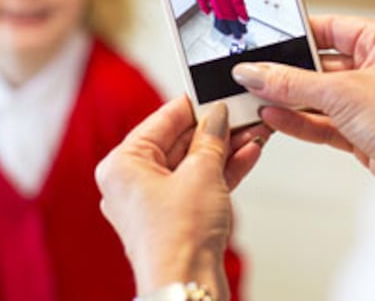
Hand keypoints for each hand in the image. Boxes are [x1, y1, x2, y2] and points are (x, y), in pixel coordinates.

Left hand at [95, 97, 270, 298]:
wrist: (187, 285)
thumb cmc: (178, 239)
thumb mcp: (202, 172)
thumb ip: (211, 138)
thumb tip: (218, 116)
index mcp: (122, 165)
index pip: (161, 119)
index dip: (194, 105)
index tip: (216, 93)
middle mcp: (131, 184)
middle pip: (178, 142)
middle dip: (215, 129)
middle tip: (242, 113)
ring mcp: (153, 204)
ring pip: (192, 165)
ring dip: (224, 149)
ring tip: (253, 131)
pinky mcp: (174, 220)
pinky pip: (198, 186)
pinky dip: (221, 171)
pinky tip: (247, 154)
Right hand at [231, 14, 374, 175]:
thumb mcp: (340, 92)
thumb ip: (291, 83)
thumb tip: (257, 73)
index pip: (334, 29)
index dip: (300, 35)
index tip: (270, 41)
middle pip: (323, 65)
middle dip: (290, 74)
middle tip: (257, 75)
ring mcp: (372, 102)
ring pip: (321, 96)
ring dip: (291, 100)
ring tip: (258, 97)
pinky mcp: (364, 132)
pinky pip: (324, 121)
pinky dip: (300, 120)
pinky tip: (275, 117)